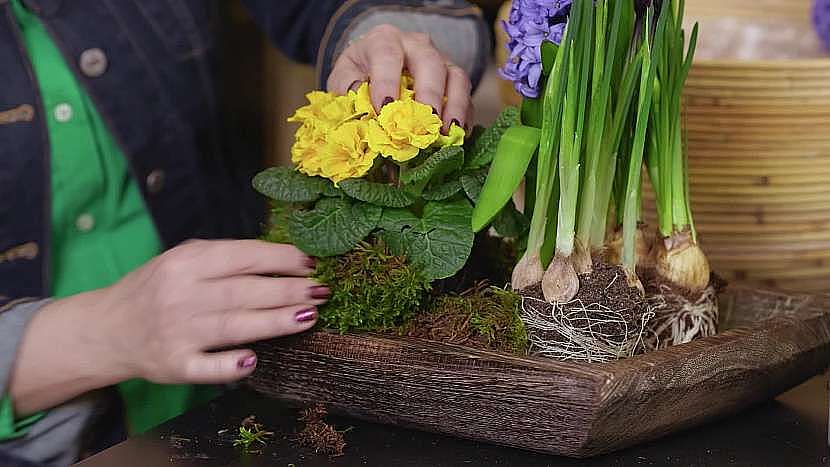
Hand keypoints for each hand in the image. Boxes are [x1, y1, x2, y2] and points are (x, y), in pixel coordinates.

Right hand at [10, 240, 325, 413]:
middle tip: (322, 290)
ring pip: (234, 326)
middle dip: (288, 290)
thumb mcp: (183, 260)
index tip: (310, 262)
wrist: (107, 328)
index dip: (281, 259)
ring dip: (275, 322)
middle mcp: (181, 295)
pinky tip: (253, 359)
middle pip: (244, 292)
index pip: (243, 257)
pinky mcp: (174, 365)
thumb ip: (226, 258)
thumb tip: (283, 259)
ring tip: (310, 316)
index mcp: (186, 263)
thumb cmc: (158, 289)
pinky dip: (229, 365)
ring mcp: (177, 332)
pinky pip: (206, 367)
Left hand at [327, 24, 472, 131]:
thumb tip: (360, 99)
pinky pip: (467, 96)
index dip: (386, 81)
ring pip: (456, 77)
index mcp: (384, 40)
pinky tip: (457, 136)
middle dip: (429, 95)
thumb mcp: (344, 77)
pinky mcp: (454, 81)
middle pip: (431, 63)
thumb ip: (348, 87)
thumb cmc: (360, 74)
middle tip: (424, 124)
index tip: (384, 109)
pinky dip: (464, 117)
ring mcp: (441, 61)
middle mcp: (416, 45)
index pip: (387, 54)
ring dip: (454, 107)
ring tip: (445, 133)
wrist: (376, 68)